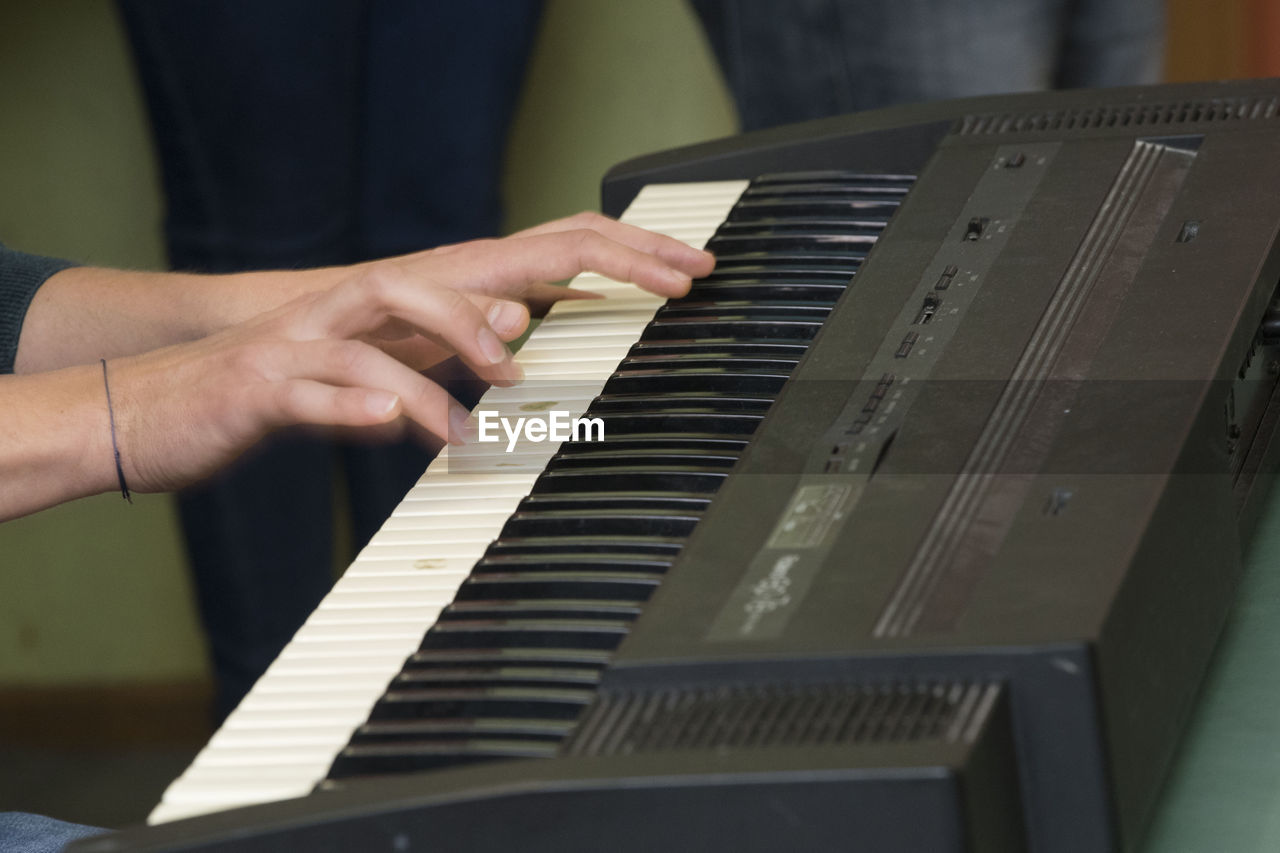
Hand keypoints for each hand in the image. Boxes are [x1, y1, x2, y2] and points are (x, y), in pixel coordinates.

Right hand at [106, 213, 712, 491]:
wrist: (159, 405)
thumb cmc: (282, 387)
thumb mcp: (380, 367)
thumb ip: (444, 351)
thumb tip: (516, 335)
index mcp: (402, 302)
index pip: (521, 261)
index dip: (606, 258)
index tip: (684, 276)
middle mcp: (362, 302)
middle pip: (471, 266)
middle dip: (560, 274)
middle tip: (645, 297)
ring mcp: (312, 338)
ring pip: (392, 314)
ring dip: (455, 338)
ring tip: (505, 379)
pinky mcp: (268, 385)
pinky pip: (327, 391)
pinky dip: (372, 406)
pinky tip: (414, 427)